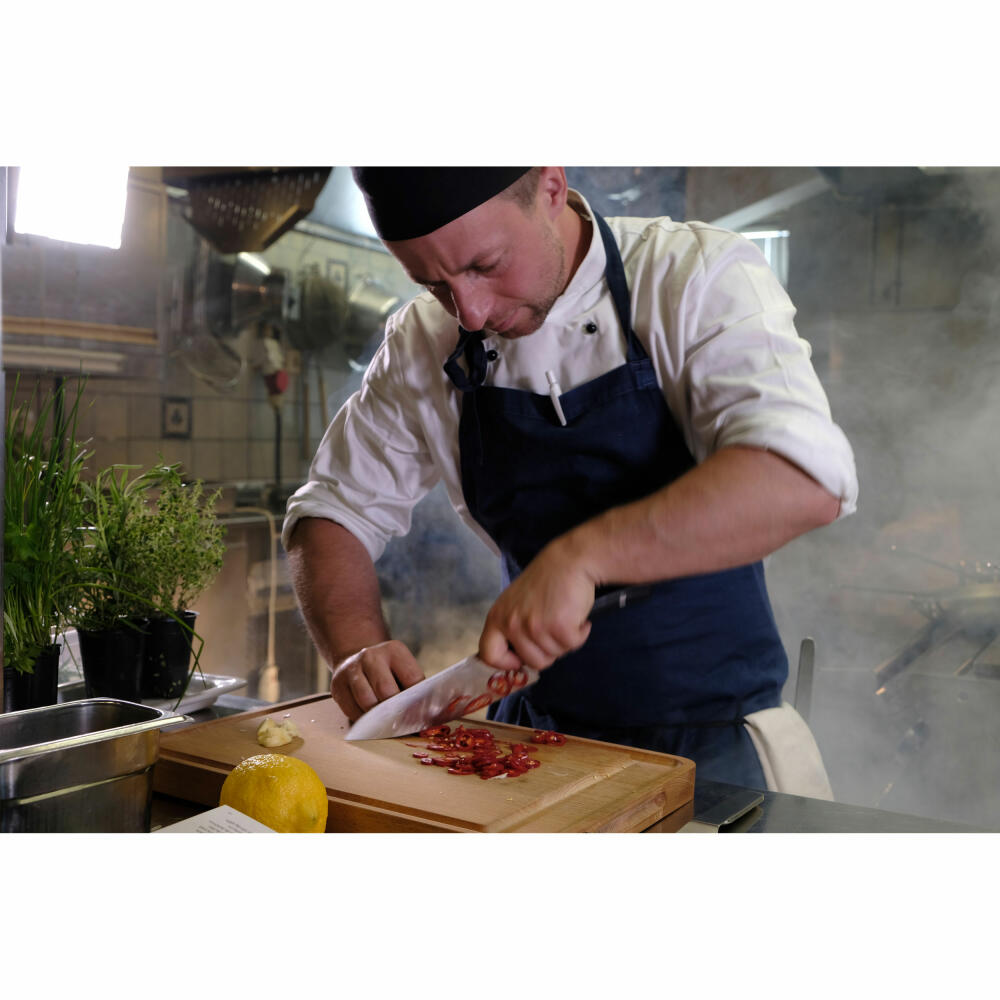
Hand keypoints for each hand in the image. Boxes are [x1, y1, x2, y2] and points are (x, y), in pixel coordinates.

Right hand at [330, 640, 424, 720]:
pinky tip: (369, 718)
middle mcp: (371, 656)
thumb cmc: (388, 671)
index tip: (422, 714)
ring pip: (368, 703)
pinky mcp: (337, 686)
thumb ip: (417, 688)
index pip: (412, 678)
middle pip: (387, 691)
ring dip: (378, 718)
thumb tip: (436, 713)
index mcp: (394, 650)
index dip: (418, 700)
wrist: (355, 660)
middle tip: (402, 721)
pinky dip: (363, 720)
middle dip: (396, 710)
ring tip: (386, 721)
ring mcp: (351, 670)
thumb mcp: (403, 668)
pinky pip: (352, 711)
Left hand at [478, 546, 596, 671]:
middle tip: (555, 631)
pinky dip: (580, 634)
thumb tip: (519, 660)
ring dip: (565, 641)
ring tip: (566, 617)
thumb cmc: (546, 580)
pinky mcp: (558, 626)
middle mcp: (512, 623)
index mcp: (497, 617)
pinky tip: (579, 618)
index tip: (521, 661)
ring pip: (554, 655)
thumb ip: (513, 627)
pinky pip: (573, 645)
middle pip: (532, 662)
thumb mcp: (516, 603)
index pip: (489, 654)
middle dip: (548, 652)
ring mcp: (534, 626)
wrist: (570, 560)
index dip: (506, 663)